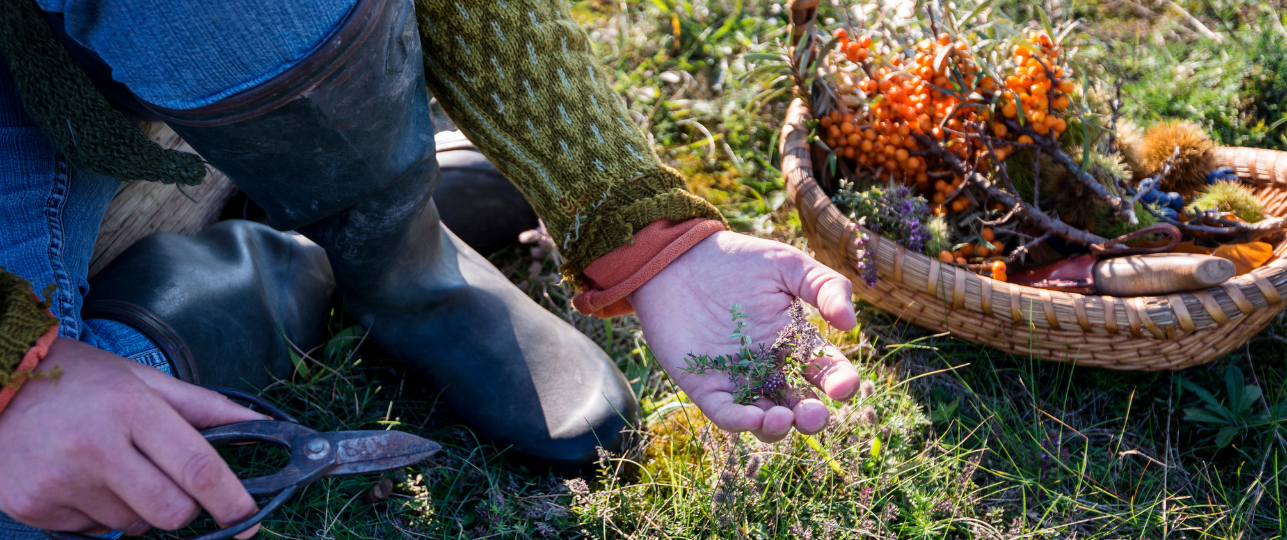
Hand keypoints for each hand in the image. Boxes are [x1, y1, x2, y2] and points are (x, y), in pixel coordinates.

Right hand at [0, 338, 267, 536]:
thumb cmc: (76, 380)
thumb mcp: (142, 379)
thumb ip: (204, 407)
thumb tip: (261, 425)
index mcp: (129, 408)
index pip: (196, 466)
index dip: (231, 499)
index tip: (249, 516)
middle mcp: (94, 447)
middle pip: (171, 511)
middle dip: (186, 508)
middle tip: (174, 483)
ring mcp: (60, 482)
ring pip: (134, 525)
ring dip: (139, 507)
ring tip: (113, 467)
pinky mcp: (34, 508)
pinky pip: (94, 532)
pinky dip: (100, 513)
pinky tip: (81, 479)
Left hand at [629, 231, 858, 441]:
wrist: (679, 259)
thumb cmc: (736, 260)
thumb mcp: (787, 264)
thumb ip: (825, 286)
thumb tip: (850, 323)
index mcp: (796, 343)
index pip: (828, 372)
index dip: (841, 384)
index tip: (843, 387)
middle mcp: (772, 370)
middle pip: (800, 407)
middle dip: (812, 419)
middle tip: (812, 415)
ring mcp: (739, 381)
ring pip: (766, 421)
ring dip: (777, 428)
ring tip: (781, 417)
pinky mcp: (706, 387)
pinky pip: (725, 414)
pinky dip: (740, 422)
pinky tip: (752, 417)